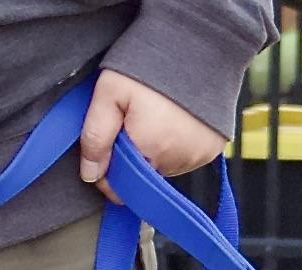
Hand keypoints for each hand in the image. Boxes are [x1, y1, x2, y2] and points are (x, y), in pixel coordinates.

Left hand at [80, 69, 225, 202]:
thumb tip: (90, 175)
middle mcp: (175, 163)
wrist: (197, 48)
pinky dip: (176, 146)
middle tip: (131, 121)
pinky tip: (173, 122)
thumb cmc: (148, 66)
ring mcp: (196, 158)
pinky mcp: (211, 151)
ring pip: (164, 168)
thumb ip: (96, 136)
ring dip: (155, 152)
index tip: (104, 150)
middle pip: (143, 176)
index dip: (108, 173)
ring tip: (154, 118)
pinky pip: (186, 159)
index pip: (122, 189)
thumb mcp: (109, 93)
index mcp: (147, 151)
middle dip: (132, 156)